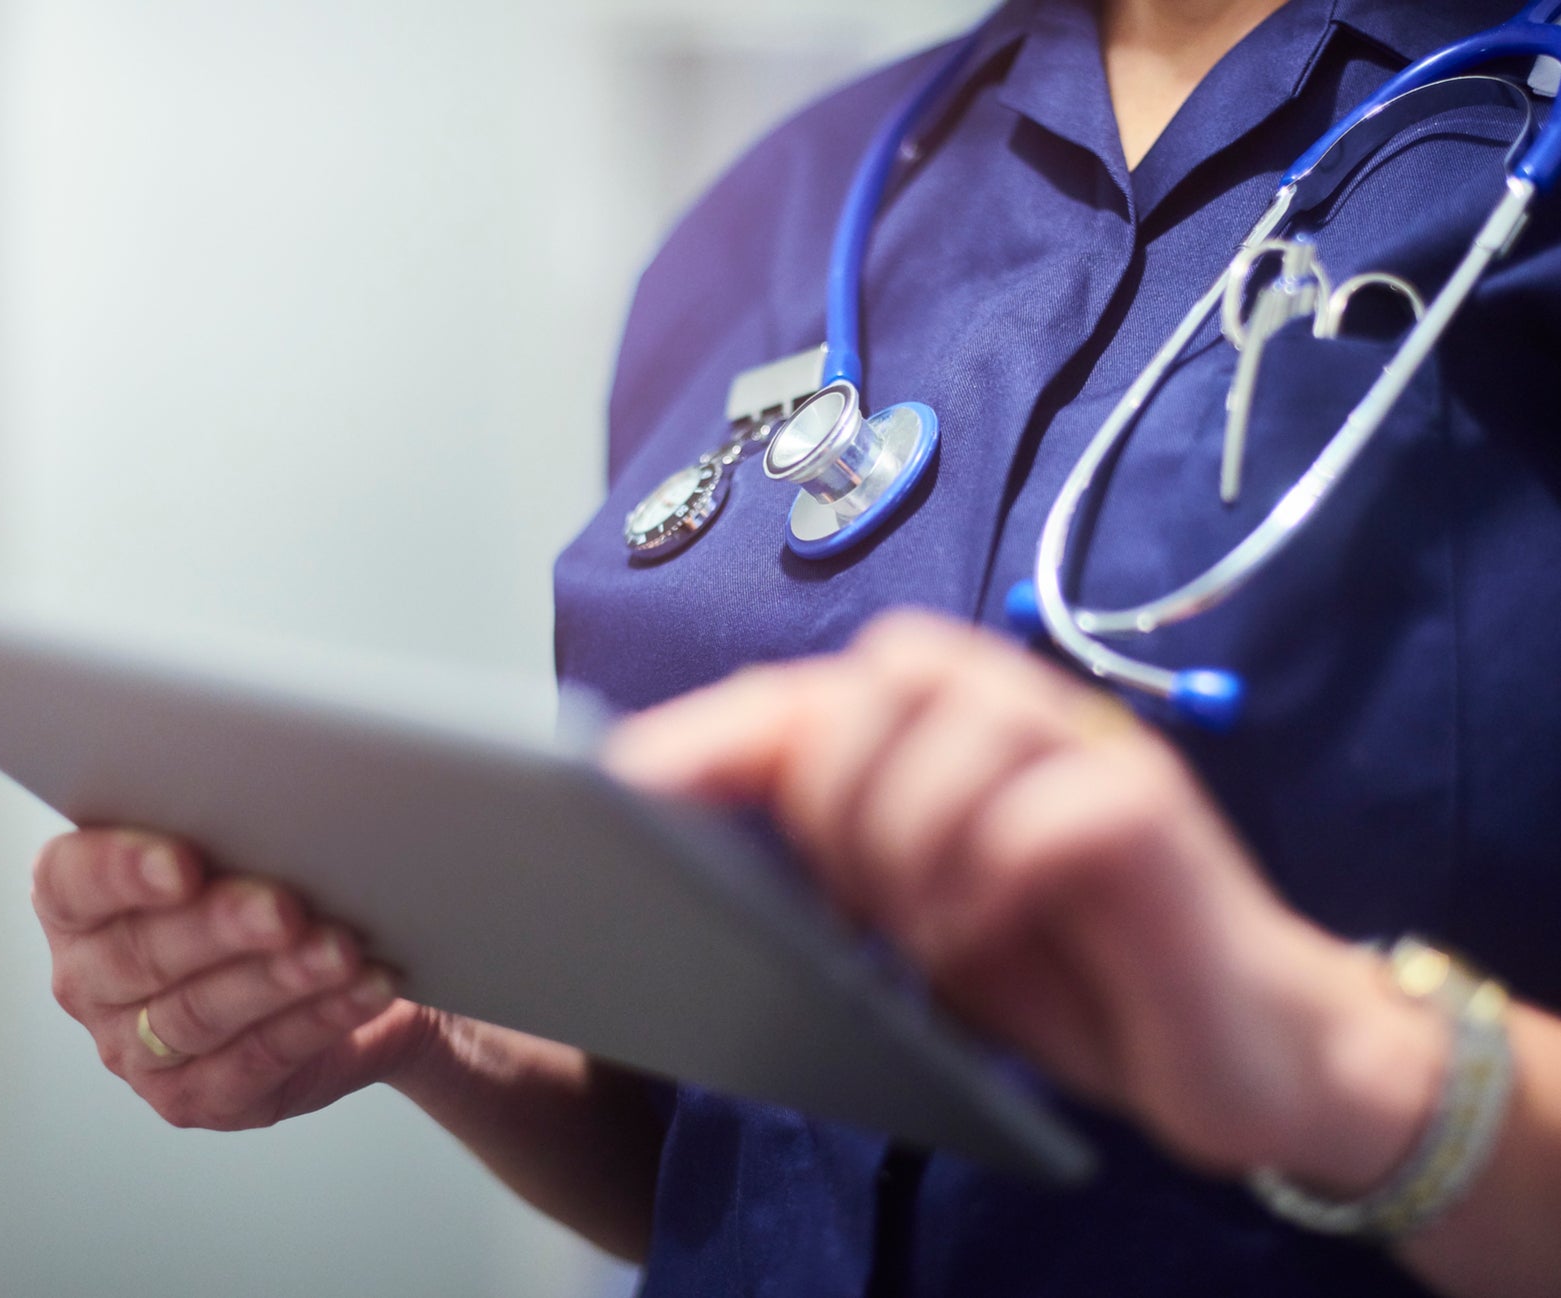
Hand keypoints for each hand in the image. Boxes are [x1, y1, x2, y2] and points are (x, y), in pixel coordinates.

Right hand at [32, 829, 438, 1129]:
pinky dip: (319, 1019)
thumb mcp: (241, 848)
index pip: (73, 883)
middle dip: (220, 928)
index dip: (121, 871)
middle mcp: (91, 981)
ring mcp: (135, 1051)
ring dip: (278, 980)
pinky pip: (259, 1059)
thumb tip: (273, 809)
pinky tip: (362, 989)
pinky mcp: (195, 1100)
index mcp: (78, 904)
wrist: (346, 974)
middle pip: (142, 954)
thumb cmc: (276, 886)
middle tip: (284, 908)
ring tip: (340, 950)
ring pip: (201, 1014)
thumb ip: (228, 828)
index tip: (182, 863)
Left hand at [604, 610, 1445, 1187]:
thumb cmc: (1068, 972)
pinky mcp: (1154, 816)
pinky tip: (978, 939)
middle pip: (879, 674)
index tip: (617, 786)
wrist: (1240, 1046)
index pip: (808, 695)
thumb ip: (844, 857)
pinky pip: (1046, 809)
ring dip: (907, 834)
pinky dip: (987, 879)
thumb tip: (704, 847)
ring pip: (956, 717)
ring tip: (921, 928)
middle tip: (856, 898)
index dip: (709, 734)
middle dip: (834, 788)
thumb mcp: (926, 913)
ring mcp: (1093, 752)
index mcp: (954, 729)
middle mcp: (1021, 714)